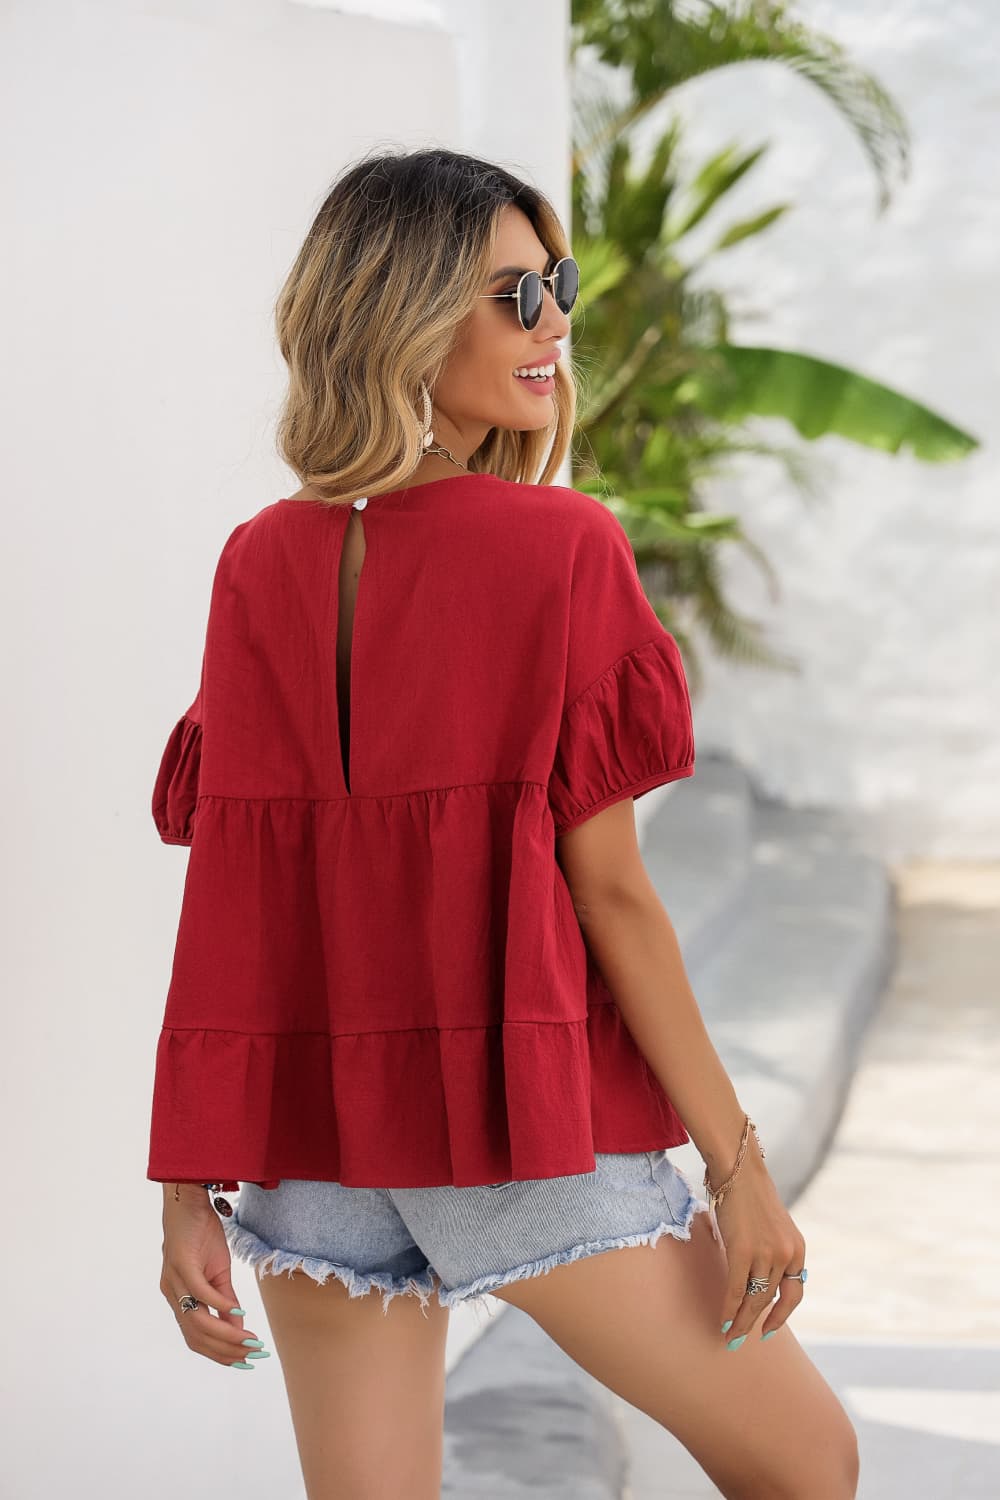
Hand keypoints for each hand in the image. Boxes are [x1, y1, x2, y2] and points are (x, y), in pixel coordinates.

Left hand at [160, 1185, 266, 1368]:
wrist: (188, 1202)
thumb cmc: (201, 1235)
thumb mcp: (217, 1272)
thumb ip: (225, 1301)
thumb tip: (238, 1328)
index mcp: (179, 1299)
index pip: (195, 1339)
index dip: (218, 1354)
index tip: (244, 1361)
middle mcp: (172, 1294)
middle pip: (196, 1336)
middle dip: (225, 1351)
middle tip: (252, 1355)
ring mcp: (174, 1280)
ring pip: (197, 1320)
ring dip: (225, 1334)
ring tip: (249, 1340)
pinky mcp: (181, 1264)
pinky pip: (200, 1293)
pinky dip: (220, 1306)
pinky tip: (239, 1311)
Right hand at [712, 1154, 806, 1344]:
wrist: (738, 1170)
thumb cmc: (749, 1195)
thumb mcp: (771, 1227)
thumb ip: (770, 1252)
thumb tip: (755, 1278)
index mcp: (798, 1249)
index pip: (793, 1292)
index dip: (782, 1314)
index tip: (770, 1328)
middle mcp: (787, 1254)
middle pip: (771, 1299)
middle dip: (757, 1322)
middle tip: (743, 1338)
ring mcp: (766, 1254)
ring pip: (754, 1298)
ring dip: (742, 1320)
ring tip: (730, 1334)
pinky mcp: (743, 1251)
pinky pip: (737, 1289)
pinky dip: (730, 1308)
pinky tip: (724, 1320)